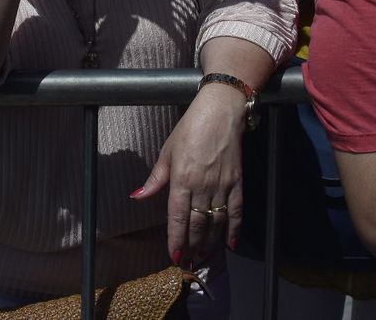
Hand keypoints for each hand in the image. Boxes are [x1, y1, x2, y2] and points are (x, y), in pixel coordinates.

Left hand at [131, 84, 246, 263]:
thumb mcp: (167, 151)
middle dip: (192, 246)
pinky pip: (236, 211)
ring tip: (203, 257)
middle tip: (188, 262)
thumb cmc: (190, 129)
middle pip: (197, 224)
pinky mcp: (237, 183)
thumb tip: (138, 196)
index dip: (176, 239)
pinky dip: (233, 229)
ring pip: (216, 222)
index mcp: (182, 178)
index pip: (177, 217)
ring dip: (209, 243)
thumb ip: (155, 179)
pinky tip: (229, 243)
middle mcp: (203, 186)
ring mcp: (222, 186)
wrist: (221, 113)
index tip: (174, 255)